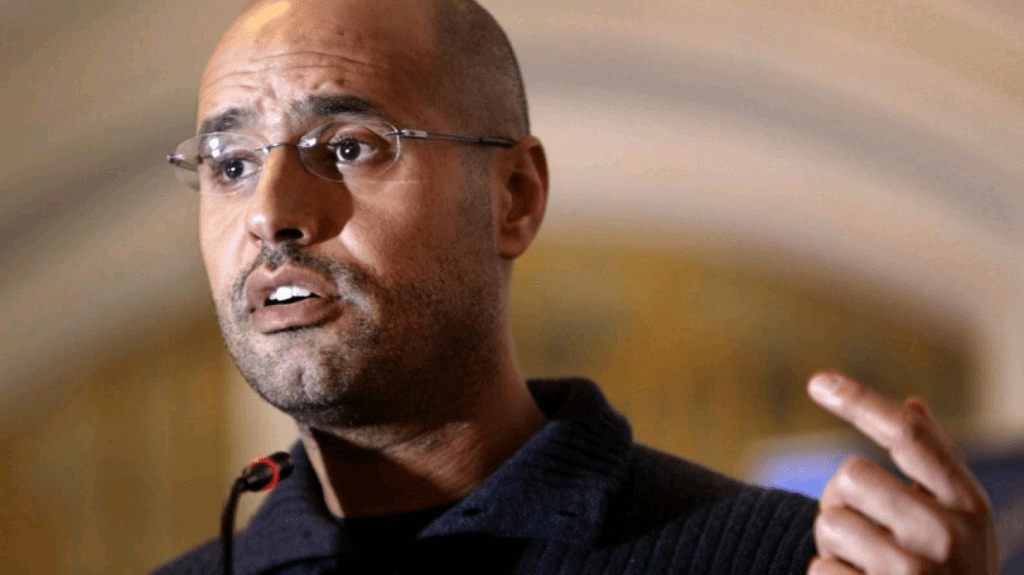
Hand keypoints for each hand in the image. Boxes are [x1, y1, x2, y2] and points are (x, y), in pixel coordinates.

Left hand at [805, 372, 999, 574]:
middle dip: (843, 501)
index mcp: (968, 506)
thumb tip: (911, 404)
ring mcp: (915, 572)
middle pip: (850, 475)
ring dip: (833, 542)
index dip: (861, 401)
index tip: (818, 382)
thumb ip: (934, 467)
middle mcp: (948, 535)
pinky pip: (819, 567)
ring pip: (830, 521)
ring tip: (864, 566)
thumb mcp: (960, 523)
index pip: (910, 436)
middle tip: (867, 532)